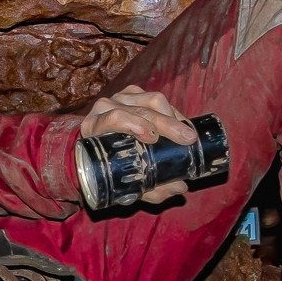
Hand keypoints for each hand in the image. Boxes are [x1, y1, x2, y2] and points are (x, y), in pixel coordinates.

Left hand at [79, 86, 196, 202]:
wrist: (97, 145)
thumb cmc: (109, 164)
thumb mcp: (123, 179)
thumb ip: (150, 188)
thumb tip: (180, 187)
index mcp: (94, 127)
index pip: (115, 118)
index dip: (135, 124)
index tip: (153, 137)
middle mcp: (104, 108)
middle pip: (140, 111)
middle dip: (166, 124)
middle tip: (187, 138)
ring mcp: (119, 97)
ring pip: (151, 100)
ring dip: (172, 116)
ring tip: (185, 132)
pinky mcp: (132, 92)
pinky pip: (155, 97)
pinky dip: (171, 110)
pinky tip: (179, 123)